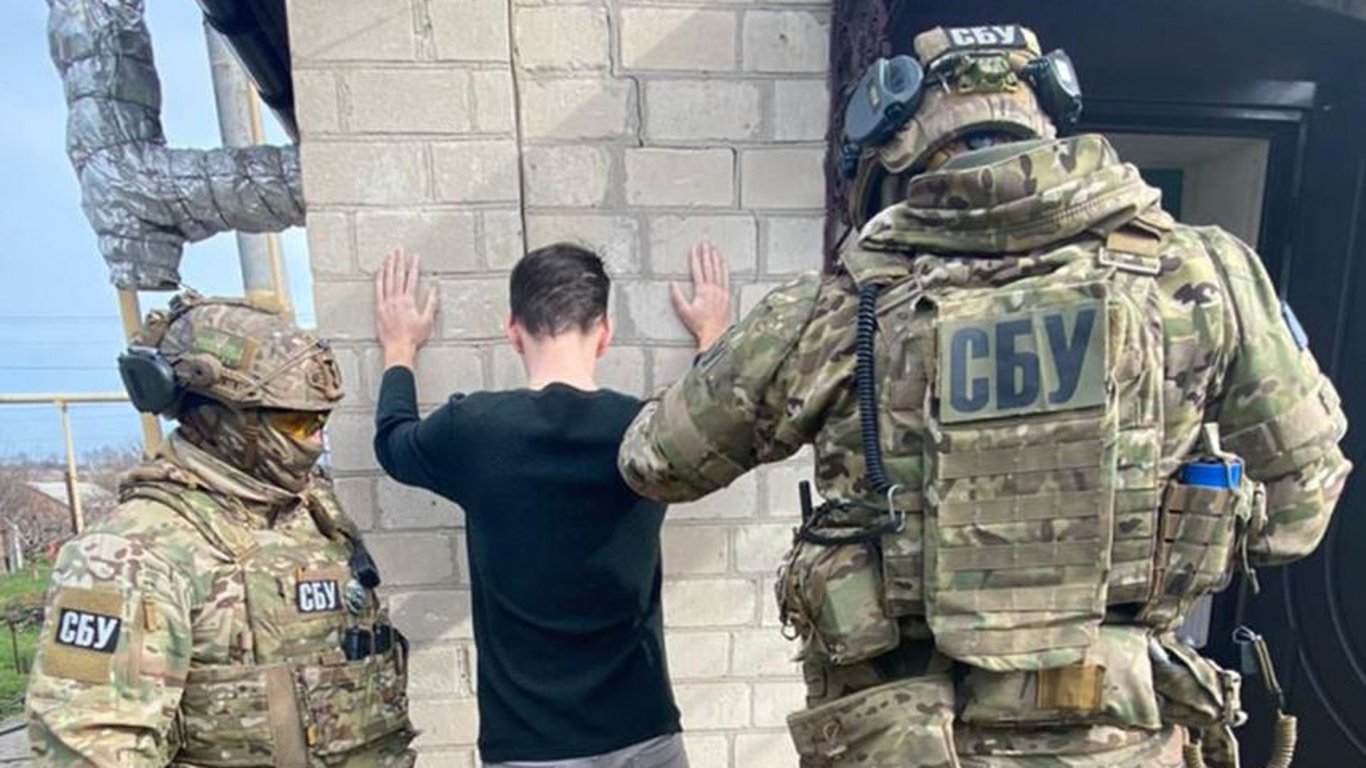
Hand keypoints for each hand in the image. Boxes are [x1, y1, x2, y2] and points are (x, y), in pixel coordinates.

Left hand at [374, 250, 439, 369]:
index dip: (413, 266)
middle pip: (398, 276)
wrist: (398, 347)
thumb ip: (431, 303)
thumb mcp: (427, 320)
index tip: (415, 257)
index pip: (411, 279)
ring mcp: (386, 303)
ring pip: (386, 280)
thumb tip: (434, 289)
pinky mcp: (379, 308)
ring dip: (388, 267)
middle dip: (399, 261)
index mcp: (408, 301)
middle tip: (399, 250)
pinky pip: (377, 290)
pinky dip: (378, 279)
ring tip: (389, 256)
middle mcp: (396, 299)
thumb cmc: (413, 337)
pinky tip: (378, 272)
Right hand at [670, 242, 730, 351]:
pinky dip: (724, 268)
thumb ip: (677, 297)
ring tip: (714, 248)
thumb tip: (671, 284)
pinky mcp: (727, 295)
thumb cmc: (700, 325)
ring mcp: (721, 291)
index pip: (698, 269)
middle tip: (705, 243)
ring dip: (716, 258)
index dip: (695, 257)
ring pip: (719, 270)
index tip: (694, 248)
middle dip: (707, 253)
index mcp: (702, 291)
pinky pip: (726, 277)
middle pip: (709, 267)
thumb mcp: (684, 312)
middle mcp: (713, 289)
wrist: (716, 334)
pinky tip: (723, 262)